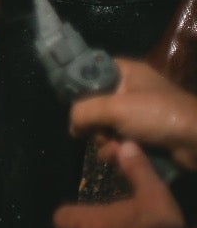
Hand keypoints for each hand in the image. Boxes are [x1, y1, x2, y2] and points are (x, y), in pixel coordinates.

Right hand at [71, 58, 196, 171]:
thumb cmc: (158, 115)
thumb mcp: (115, 108)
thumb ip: (83, 112)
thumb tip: (73, 127)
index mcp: (127, 73)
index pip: (92, 71)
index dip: (78, 86)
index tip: (69, 103)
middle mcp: (131, 91)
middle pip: (94, 105)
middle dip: (94, 125)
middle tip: (100, 132)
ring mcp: (138, 115)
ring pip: (105, 128)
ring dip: (105, 142)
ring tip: (116, 150)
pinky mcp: (145, 136)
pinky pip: (119, 142)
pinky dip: (118, 151)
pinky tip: (123, 157)